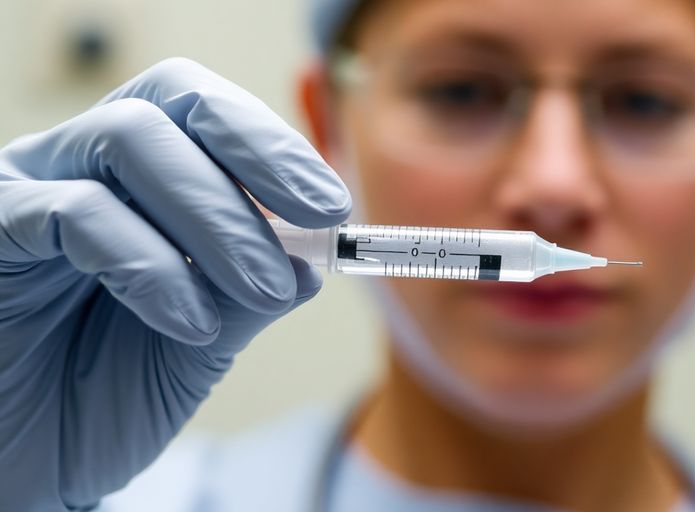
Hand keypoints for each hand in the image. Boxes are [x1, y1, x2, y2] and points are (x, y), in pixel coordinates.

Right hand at [0, 58, 349, 510]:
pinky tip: (189, 323)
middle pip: (172, 98)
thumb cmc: (103, 395)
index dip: (275, 147)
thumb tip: (315, 256)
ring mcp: (28, 188)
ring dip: (218, 215)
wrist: (25, 467)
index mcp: (137, 177)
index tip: (334, 206)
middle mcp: (80, 164)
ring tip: (263, 288)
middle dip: (259, 152)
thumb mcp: (201, 343)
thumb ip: (251, 293)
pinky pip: (75, 213)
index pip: (208, 115)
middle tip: (321, 219)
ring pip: (129, 139)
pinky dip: (152, 265)